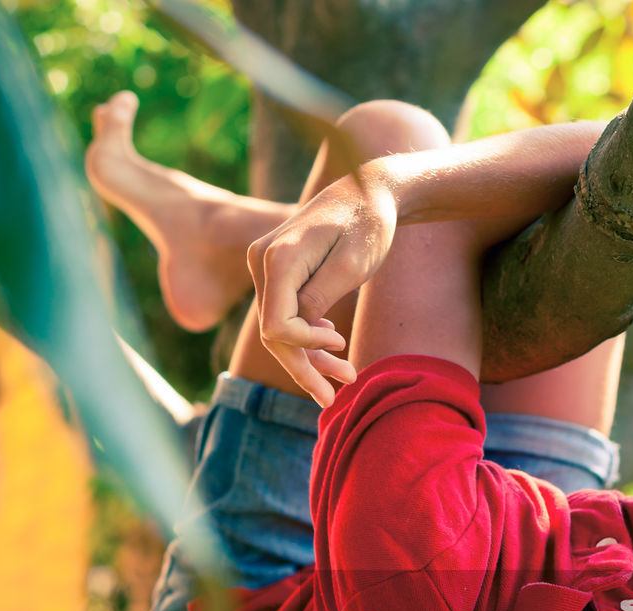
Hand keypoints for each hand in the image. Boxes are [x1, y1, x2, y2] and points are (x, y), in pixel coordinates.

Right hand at [246, 167, 398, 405]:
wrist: (370, 188)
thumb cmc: (368, 223)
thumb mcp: (351, 265)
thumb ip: (319, 299)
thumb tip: (298, 331)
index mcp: (277, 258)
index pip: (276, 326)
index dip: (306, 348)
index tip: (342, 346)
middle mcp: (262, 260)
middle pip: (274, 333)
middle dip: (305, 368)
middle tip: (333, 399)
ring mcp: (266, 264)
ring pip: (279, 326)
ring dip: (309, 358)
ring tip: (344, 381)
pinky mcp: (278, 268)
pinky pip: (285, 311)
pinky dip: (307, 336)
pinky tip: (333, 348)